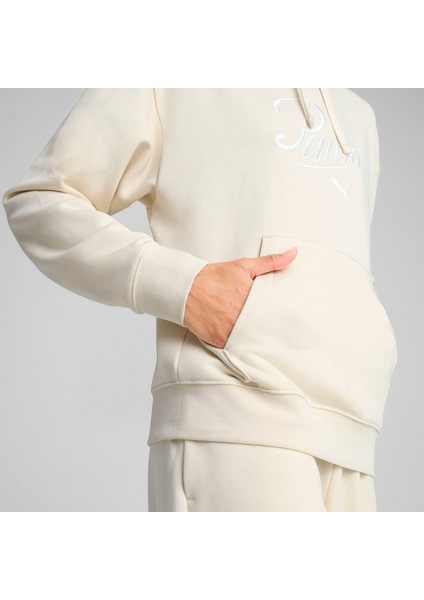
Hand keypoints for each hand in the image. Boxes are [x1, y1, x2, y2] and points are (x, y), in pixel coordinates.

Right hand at [183, 247, 297, 347]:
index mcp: (251, 297)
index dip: (283, 318)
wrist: (185, 288)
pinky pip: (236, 349)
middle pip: (265, 329)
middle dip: (272, 332)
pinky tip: (250, 349)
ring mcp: (230, 329)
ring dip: (258, 342)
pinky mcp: (220, 340)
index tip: (291, 322)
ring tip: (268, 344)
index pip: (275, 312)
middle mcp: (241, 315)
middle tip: (286, 338)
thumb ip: (271, 261)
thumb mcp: (244, 266)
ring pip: (252, 341)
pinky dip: (242, 349)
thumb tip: (295, 252)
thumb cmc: (215, 276)